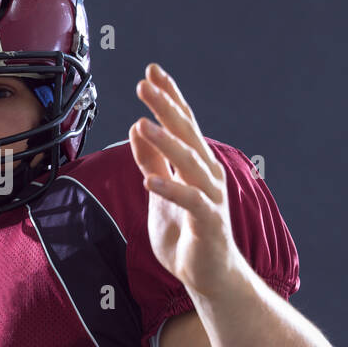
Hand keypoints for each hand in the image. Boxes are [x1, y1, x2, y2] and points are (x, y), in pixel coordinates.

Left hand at [128, 63, 241, 299]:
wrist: (208, 275)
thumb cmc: (185, 231)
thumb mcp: (159, 190)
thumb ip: (150, 160)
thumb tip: (136, 126)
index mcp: (196, 163)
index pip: (182, 123)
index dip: (169, 97)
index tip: (151, 71)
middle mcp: (208, 173)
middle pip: (186, 133)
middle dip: (166, 107)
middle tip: (144, 83)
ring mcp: (210, 197)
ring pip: (189, 162)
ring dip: (166, 142)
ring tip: (142, 124)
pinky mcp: (208, 222)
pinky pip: (190, 201)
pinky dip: (171, 189)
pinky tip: (150, 181)